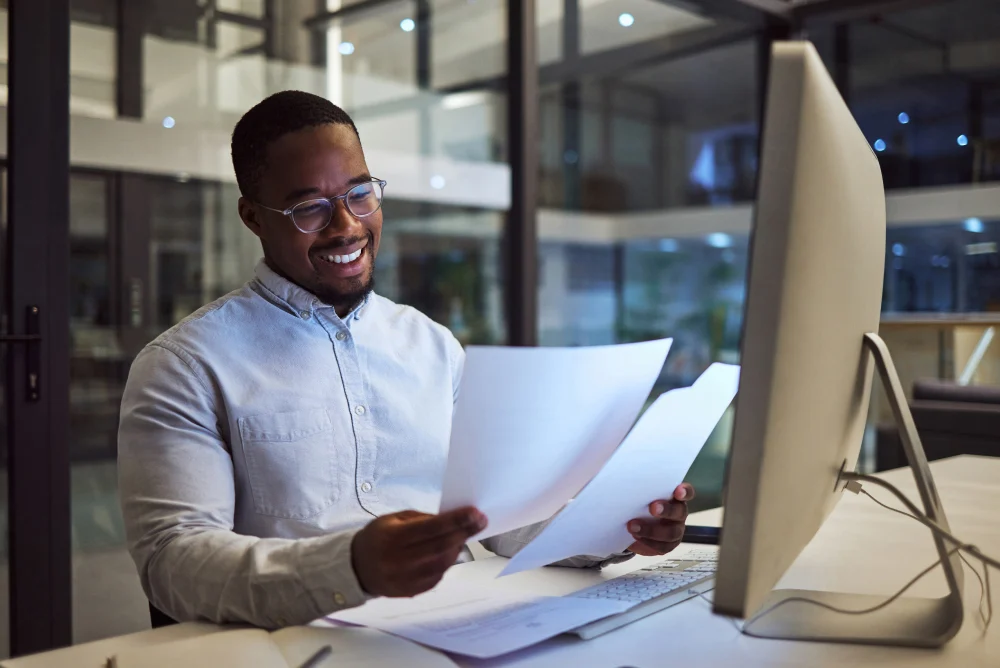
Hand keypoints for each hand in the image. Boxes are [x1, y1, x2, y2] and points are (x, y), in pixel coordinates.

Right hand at [351, 506, 487, 596]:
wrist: (357, 568)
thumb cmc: (378, 537)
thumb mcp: (394, 519)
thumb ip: (422, 519)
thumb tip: (452, 519)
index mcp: (392, 538)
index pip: (430, 529)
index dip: (456, 521)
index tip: (476, 513)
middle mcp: (398, 561)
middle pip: (440, 547)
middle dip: (464, 532)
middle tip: (481, 521)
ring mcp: (405, 580)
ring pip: (442, 564)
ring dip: (458, 547)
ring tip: (464, 535)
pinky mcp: (411, 592)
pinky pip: (437, 577)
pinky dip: (447, 562)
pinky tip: (450, 551)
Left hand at [626, 483, 694, 556]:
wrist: (634, 527)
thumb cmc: (640, 504)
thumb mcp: (640, 495)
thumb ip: (640, 490)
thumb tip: (624, 483)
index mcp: (675, 497)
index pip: (686, 492)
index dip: (684, 491)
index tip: (678, 491)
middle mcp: (679, 513)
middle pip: (679, 512)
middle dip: (667, 510)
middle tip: (652, 508)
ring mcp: (675, 530)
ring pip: (671, 532)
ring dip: (651, 530)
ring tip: (632, 526)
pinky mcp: (667, 545)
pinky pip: (662, 546)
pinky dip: (647, 541)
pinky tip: (635, 536)